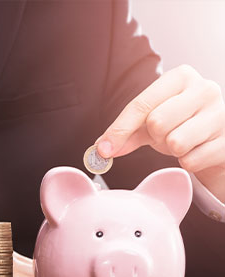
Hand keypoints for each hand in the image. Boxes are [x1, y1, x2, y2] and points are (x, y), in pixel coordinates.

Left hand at [96, 65, 224, 202]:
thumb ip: (125, 132)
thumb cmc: (181, 123)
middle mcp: (205, 88)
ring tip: (183, 141)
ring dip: (172, 149)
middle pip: (157, 122)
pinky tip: (197, 150)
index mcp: (181, 77)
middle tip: (166, 134)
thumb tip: (102, 149)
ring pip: (176, 142)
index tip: (103, 149)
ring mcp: (222, 113)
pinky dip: (188, 161)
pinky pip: (191, 161)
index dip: (119, 130)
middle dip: (155, 136)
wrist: (217, 138)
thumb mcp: (151, 122)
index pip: (140, 105)